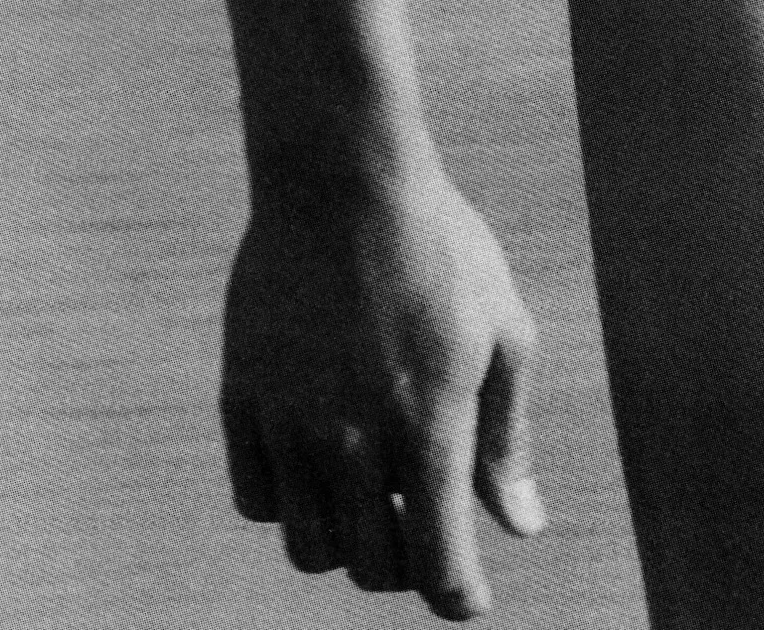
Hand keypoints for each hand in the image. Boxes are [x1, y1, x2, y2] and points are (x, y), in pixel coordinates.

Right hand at [219, 158, 544, 616]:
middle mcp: (354, 441)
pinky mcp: (241, 400)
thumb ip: (507, 437)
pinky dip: (288, 503)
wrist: (342, 176)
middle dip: (407, 566)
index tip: (468, 598)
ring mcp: (290, 424)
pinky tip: (320, 463)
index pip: (439, 566)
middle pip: (371, 566)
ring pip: (309, 547)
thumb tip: (522, 528)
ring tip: (375, 496)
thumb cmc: (440, 247)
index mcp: (428, 427)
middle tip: (426, 531)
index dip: (458, 597)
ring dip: (347, 540)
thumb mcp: (503, 330)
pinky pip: (255, 499)